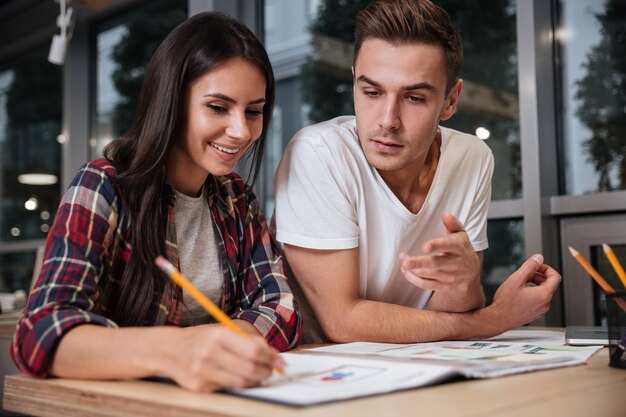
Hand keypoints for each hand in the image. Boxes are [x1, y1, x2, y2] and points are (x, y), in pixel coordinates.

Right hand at [166, 325, 284, 391]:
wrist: (170, 350)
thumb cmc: (202, 339)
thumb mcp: (223, 331)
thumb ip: (247, 341)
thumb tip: (273, 355)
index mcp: (218, 335)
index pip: (253, 350)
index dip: (271, 357)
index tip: (280, 361)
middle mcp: (209, 353)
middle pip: (249, 368)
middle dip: (266, 371)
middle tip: (271, 370)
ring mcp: (202, 371)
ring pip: (241, 382)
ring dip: (255, 380)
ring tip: (258, 374)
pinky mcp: (199, 387)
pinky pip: (228, 388)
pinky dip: (239, 384)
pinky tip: (239, 377)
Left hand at [399, 212, 479, 291]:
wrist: (471, 273)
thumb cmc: (461, 248)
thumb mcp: (460, 234)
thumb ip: (452, 224)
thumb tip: (445, 214)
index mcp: (459, 247)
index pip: (448, 246)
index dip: (436, 246)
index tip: (425, 247)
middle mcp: (455, 263)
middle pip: (435, 263)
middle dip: (419, 263)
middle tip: (404, 262)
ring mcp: (449, 276)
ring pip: (428, 275)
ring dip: (412, 269)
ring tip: (402, 261)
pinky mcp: (443, 286)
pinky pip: (426, 284)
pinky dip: (413, 279)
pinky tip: (405, 271)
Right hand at [489, 254, 560, 330]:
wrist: (498, 319)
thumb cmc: (505, 303)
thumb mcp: (516, 279)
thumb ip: (529, 266)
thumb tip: (538, 258)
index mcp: (544, 294)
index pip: (555, 277)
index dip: (546, 268)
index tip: (536, 266)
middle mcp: (545, 304)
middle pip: (548, 284)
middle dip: (537, 276)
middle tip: (524, 274)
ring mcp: (540, 310)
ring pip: (542, 292)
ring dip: (533, 284)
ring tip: (519, 283)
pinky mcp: (534, 314)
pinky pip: (537, 300)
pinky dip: (531, 293)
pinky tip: (518, 293)